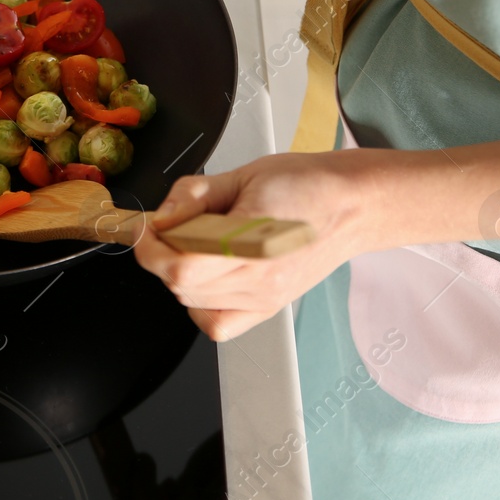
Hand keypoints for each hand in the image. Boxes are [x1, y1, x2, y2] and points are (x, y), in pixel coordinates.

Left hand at [133, 152, 386, 340]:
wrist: (352, 205)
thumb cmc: (306, 184)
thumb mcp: (243, 174)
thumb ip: (193, 196)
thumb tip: (161, 217)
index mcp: (254, 242)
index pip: (182, 265)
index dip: (151, 246)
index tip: (147, 226)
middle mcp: (260, 280)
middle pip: (182, 286)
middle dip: (159, 256)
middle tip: (167, 228)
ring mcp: (265, 299)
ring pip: (193, 305)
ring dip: (178, 276)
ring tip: (193, 245)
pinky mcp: (268, 308)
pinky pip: (218, 325)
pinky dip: (200, 304)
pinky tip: (206, 276)